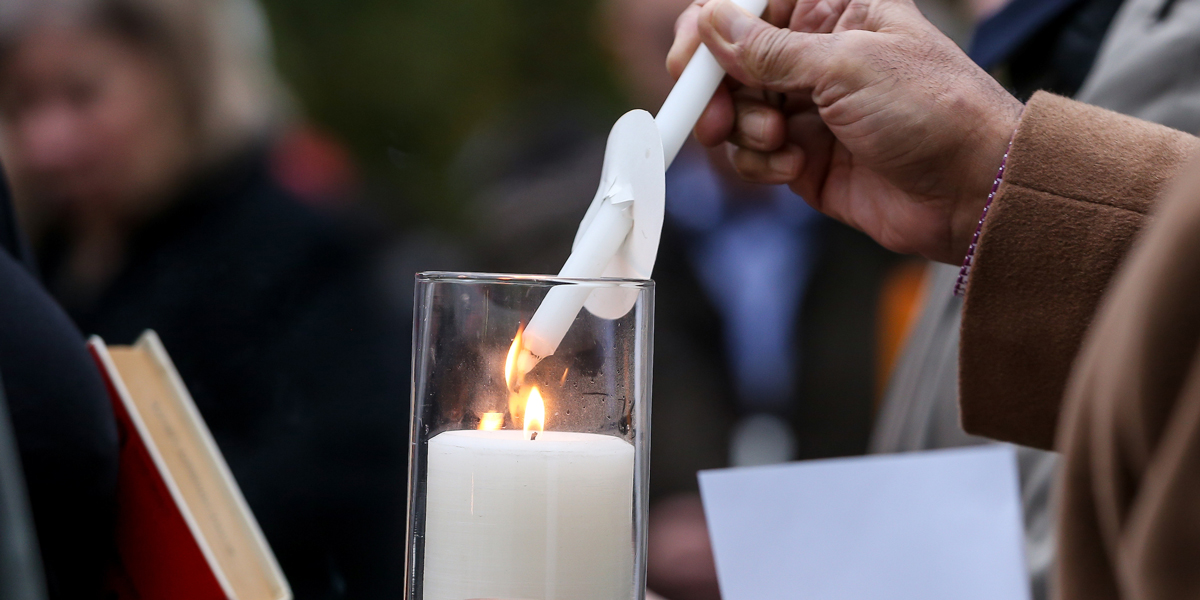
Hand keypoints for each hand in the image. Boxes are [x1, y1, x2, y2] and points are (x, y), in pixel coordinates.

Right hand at [667, 0, 1023, 263]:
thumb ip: (771, 49)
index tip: (690, 61)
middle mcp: (816, 55)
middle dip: (717, 88)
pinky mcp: (803, 156)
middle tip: (713, 116)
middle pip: (731, 60)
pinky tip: (797, 166)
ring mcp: (807, 107)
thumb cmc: (934, 111)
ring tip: (780, 140)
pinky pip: (752, 154)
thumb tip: (712, 22)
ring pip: (735, 109)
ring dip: (744, 128)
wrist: (972, 193)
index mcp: (835, 10)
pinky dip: (762, 163)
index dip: (711, 28)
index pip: (749, 5)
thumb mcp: (847, 66)